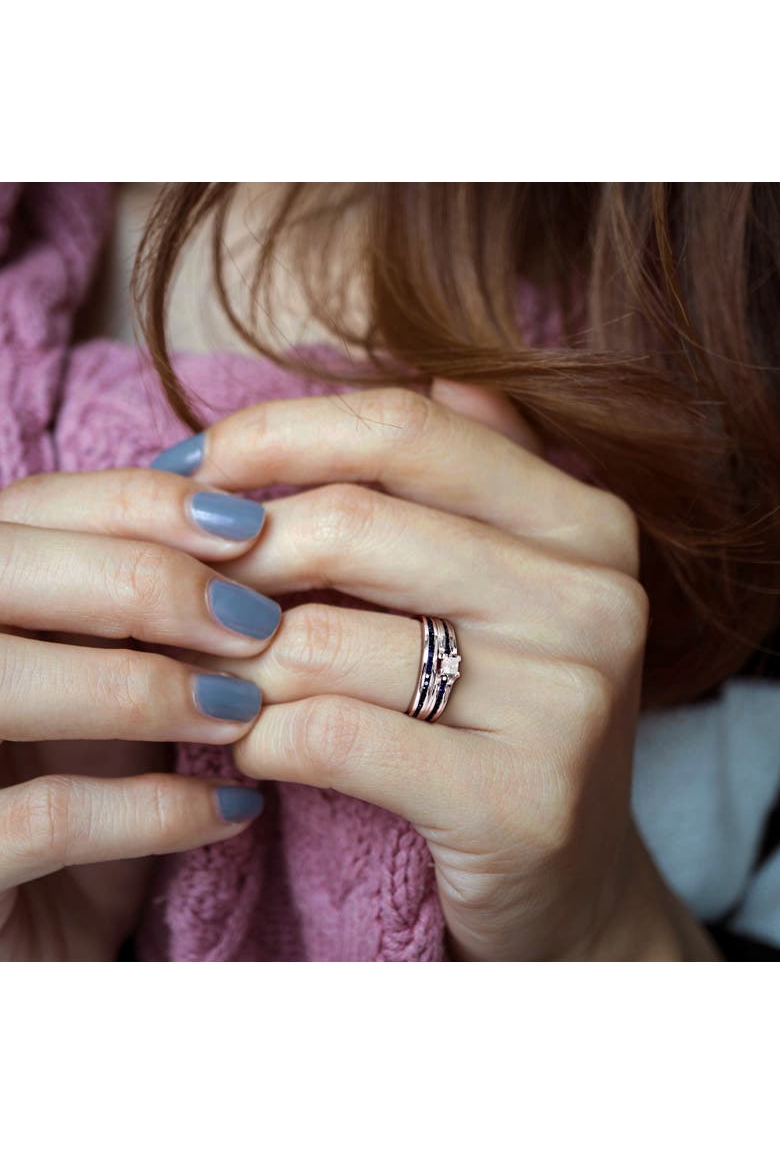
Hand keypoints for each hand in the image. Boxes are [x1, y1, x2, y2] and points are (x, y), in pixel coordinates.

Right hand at [0, 469, 282, 959]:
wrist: (23, 932)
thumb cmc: (58, 784)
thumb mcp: (91, 684)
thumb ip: (128, 613)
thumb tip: (244, 536)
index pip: (26, 507)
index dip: (135, 505)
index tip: (247, 528)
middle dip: (138, 581)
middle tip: (250, 621)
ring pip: (0, 684)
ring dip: (141, 691)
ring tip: (240, 710)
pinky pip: (44, 819)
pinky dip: (153, 810)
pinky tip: (231, 811)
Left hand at [166, 380, 717, 960]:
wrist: (568, 881)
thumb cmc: (504, 717)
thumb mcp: (508, 587)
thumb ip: (472, 479)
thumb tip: (424, 362)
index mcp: (587, 524)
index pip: (406, 429)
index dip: (276, 435)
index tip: (187, 471)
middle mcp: (595, 600)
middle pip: (354, 526)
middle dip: (231, 557)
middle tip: (173, 588)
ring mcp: (567, 704)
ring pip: (324, 640)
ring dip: (230, 662)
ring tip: (206, 675)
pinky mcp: (519, 803)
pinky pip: (330, 738)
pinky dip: (259, 741)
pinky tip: (249, 747)